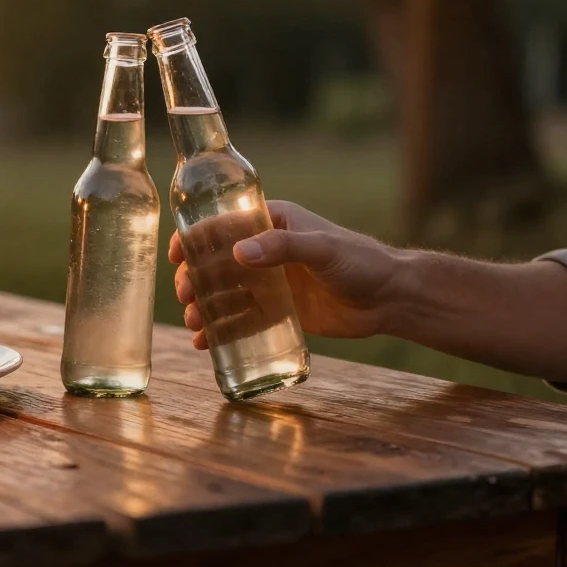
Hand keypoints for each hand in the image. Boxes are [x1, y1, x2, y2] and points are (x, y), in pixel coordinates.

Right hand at [171, 200, 401, 349]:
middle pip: (217, 263)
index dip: (195, 238)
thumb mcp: (322, 248)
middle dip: (195, 279)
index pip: (223, 225)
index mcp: (271, 223)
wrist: (390, 298)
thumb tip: (238, 254)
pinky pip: (242, 319)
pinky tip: (206, 343)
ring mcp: (270, 283)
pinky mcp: (278, 312)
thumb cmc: (360, 261)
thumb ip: (283, 247)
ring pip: (224, 293)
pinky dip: (222, 330)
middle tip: (187, 296)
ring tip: (194, 323)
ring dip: (204, 306)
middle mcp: (265, 252)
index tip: (176, 254)